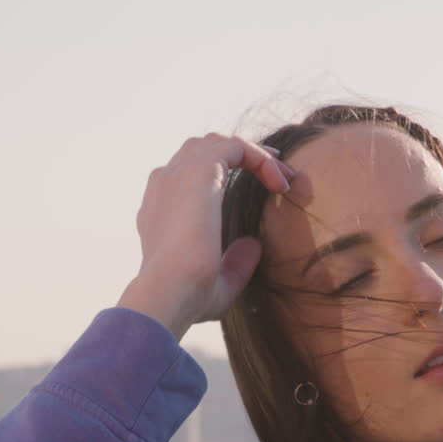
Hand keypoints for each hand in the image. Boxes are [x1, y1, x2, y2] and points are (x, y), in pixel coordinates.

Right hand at [117, 133, 293, 338]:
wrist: (169, 291)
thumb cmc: (186, 298)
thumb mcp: (217, 284)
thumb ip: (235, 263)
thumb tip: (254, 245)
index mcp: (160, 210)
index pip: (188, 178)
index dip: (224, 176)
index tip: (258, 190)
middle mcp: (164, 186)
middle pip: (201, 151)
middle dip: (239, 157)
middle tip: (274, 175)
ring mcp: (178, 174)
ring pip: (219, 143)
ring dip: (254, 155)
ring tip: (282, 177)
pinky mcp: (199, 169)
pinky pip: (236, 147)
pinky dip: (261, 158)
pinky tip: (279, 183)